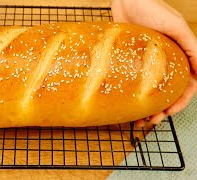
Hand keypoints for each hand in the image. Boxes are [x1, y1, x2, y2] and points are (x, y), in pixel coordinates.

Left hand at [112, 0, 196, 126]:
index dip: (180, 103)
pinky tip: (127, 106)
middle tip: (151, 121)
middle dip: (162, 110)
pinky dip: (133, 97)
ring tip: (138, 120)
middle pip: (168, 93)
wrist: (128, 0)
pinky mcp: (133, 62)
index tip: (168, 112)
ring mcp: (148, 64)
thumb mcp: (176, 27)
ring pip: (151, 92)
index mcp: (180, 57)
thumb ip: (191, 47)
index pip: (186, 87)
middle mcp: (166, 63)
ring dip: (147, 108)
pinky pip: (135, 84)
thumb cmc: (152, 9)